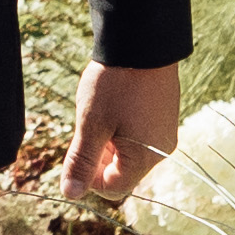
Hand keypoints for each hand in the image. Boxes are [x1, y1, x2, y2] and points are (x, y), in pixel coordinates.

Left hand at [63, 61, 188, 200]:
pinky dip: (120, 127)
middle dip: (98, 156)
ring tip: (101, 111)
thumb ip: (81, 161)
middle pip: (121, 172)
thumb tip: (71, 193)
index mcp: (145, 157)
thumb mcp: (91, 124)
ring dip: (108, 140)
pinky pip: (138, 135)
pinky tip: (113, 103)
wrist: (143, 41)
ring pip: (127, 153)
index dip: (88, 178)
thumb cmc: (116, 84)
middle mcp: (160, 150)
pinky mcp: (163, 117)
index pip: (113, 189)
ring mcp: (164, 132)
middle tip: (88, 126)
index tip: (76, 152)